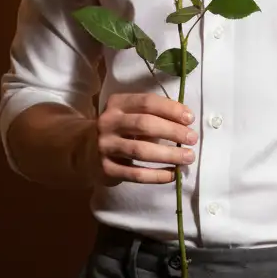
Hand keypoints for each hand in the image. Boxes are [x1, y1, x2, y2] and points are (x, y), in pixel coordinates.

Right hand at [80, 91, 197, 185]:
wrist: (84, 148)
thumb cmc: (119, 128)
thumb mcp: (129, 113)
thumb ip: (152, 113)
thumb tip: (185, 121)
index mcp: (117, 103)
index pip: (147, 102)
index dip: (171, 109)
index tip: (190, 118)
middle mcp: (108, 122)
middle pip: (145, 124)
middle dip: (173, 131)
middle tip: (192, 139)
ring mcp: (105, 146)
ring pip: (141, 150)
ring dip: (168, 155)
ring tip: (188, 157)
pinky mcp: (106, 168)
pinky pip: (135, 174)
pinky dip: (156, 175)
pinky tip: (172, 174)